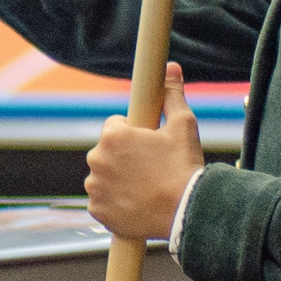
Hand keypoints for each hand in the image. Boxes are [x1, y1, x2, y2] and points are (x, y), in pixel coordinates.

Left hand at [85, 63, 203, 241]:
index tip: (149, 145)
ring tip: (146, 188)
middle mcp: (96, 159)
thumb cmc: (184, 168)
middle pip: (108, 152)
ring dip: (118, 179)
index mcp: (112, 135)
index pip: (115, 126)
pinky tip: (136, 203)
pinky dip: (115, 202)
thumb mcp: (183, 126)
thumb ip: (172, 95)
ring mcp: (95, 187)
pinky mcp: (97, 210)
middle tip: (151, 168)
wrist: (186, 213)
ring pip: (104, 177)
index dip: (134, 134)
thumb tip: (171, 68)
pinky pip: (103, 201)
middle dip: (124, 157)